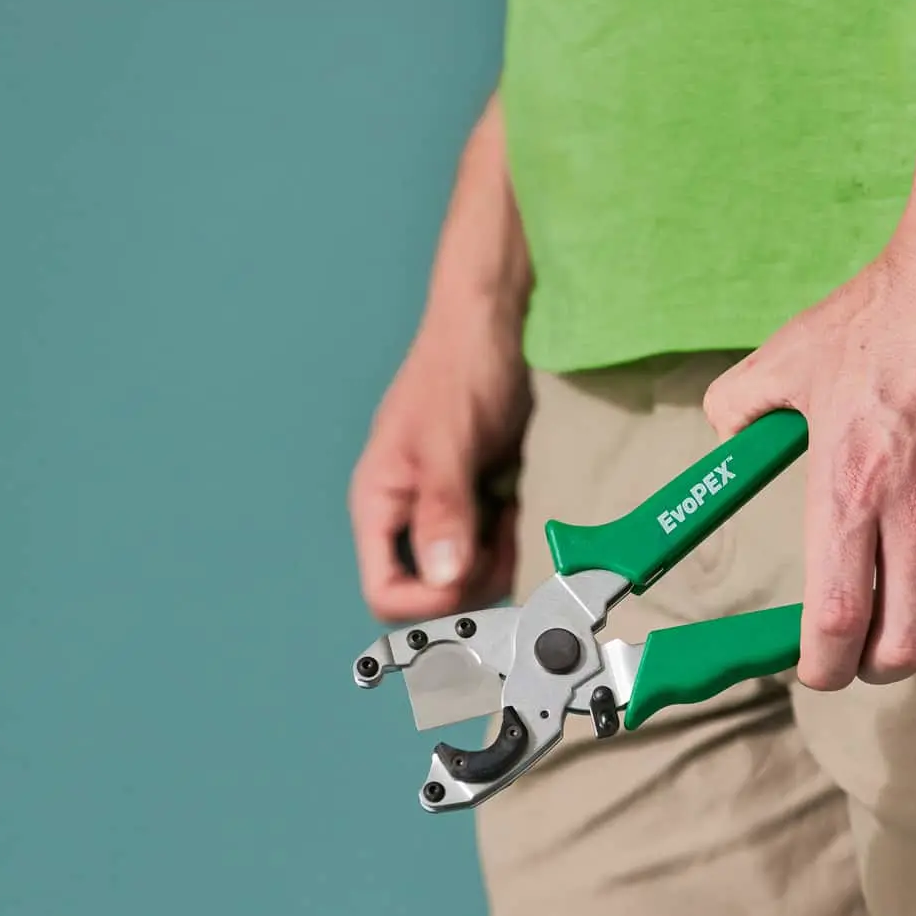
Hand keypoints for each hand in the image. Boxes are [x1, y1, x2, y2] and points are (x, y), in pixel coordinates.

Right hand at [348, 93, 530, 622]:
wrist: (504, 313)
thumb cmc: (460, 362)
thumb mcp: (448, 438)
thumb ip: (443, 508)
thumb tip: (445, 577)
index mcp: (382, 503)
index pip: (386, 591)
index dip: (427, 602)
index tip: (470, 578)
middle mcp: (413, 513)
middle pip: (438, 590)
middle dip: (476, 577)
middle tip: (509, 535)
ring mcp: (453, 506)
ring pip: (475, 570)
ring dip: (504, 556)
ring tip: (523, 511)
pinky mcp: (488, 494)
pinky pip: (503, 541)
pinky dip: (521, 533)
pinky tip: (532, 499)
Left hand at [703, 224, 915, 689]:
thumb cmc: (888, 312)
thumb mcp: (789, 357)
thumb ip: (741, 408)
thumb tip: (724, 436)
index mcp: (850, 489)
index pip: (838, 621)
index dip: (823, 666)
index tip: (815, 665)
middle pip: (905, 647)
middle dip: (875, 665)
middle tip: (864, 650)